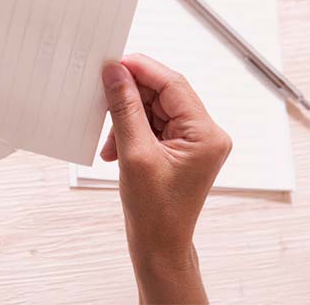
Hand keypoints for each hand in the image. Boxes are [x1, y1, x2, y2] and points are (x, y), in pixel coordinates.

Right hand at [100, 54, 231, 304]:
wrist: (160, 246)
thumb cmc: (155, 212)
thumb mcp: (134, 153)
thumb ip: (124, 108)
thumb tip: (115, 73)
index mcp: (206, 133)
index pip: (173, 84)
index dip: (141, 70)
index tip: (113, 63)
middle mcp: (206, 133)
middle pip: (163, 94)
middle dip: (129, 99)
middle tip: (103, 99)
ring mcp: (194, 141)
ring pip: (153, 109)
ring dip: (126, 119)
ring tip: (111, 142)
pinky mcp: (180, 148)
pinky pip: (152, 124)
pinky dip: (130, 131)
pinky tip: (115, 149)